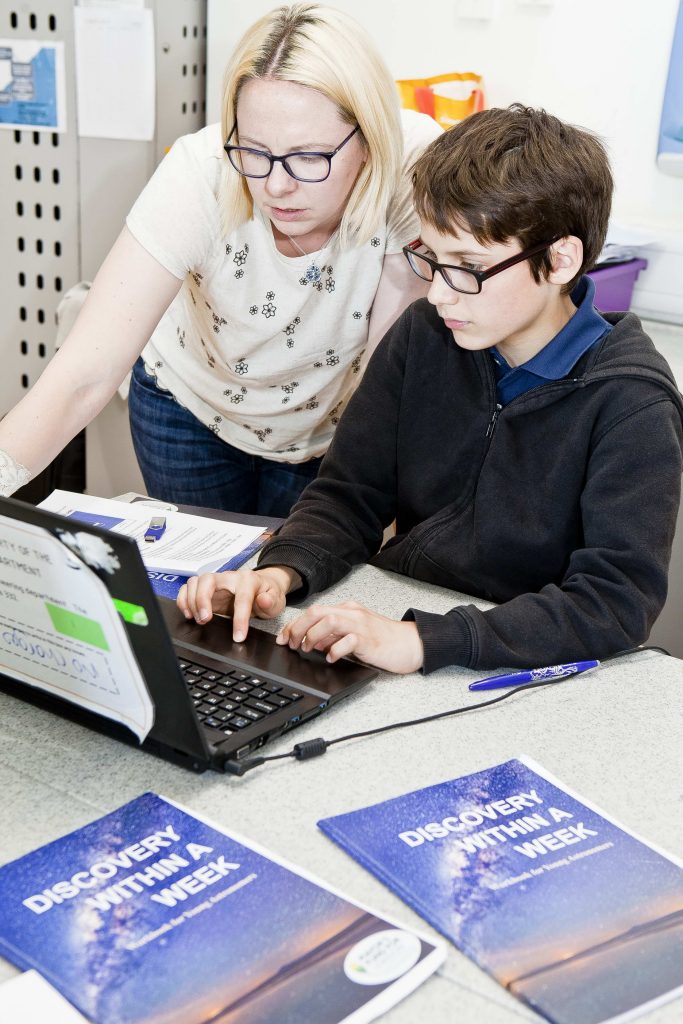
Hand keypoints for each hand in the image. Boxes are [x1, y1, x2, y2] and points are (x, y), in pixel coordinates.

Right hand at [177, 566, 299, 641]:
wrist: (263, 585)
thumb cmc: (268, 593)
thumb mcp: (277, 599)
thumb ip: (271, 601)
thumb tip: (264, 600)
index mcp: (248, 580)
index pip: (242, 597)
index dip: (239, 618)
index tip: (238, 637)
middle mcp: (229, 577)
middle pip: (208, 580)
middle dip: (202, 600)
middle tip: (205, 620)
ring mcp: (215, 582)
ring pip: (195, 582)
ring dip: (192, 601)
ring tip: (198, 619)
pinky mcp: (206, 588)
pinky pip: (188, 588)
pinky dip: (184, 600)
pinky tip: (188, 614)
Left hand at [276, 601, 423, 673]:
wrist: (410, 643)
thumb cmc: (382, 640)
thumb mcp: (353, 634)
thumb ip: (333, 635)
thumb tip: (310, 641)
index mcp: (347, 610)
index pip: (313, 611)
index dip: (294, 625)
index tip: (283, 638)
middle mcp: (352, 613)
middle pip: (317, 612)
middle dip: (298, 628)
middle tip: (292, 645)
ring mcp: (361, 625)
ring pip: (329, 620)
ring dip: (313, 636)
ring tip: (309, 649)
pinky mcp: (369, 639)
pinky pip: (348, 640)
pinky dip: (335, 649)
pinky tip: (331, 657)